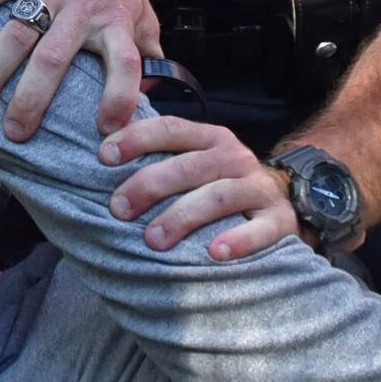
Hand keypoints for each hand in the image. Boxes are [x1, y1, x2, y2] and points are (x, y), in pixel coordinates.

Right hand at [0, 0, 159, 139]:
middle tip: (15, 131)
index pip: (126, 60)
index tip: (107, 128)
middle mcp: (81, 4)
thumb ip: (146, 48)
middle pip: (54, 58)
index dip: (120, 95)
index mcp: (115, 18)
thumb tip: (154, 93)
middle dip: (31, 99)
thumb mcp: (137, 5)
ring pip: (15, 33)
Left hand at [102, 108, 299, 259]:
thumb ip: (159, 157)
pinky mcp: (280, 220)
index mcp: (210, 138)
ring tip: (153, 240)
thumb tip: (99, 155)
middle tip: (118, 209)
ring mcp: (259, 188)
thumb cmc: (220, 187)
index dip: (136, 138)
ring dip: (183, 216)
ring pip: (219, 196)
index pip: (170, 129)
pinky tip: (214, 252)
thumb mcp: (194, 165)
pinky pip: (260, 230)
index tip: (103, 156)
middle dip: (150, 184)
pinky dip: (238, 240)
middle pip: (190, 166)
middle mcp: (236, 157)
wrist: (281, 208)